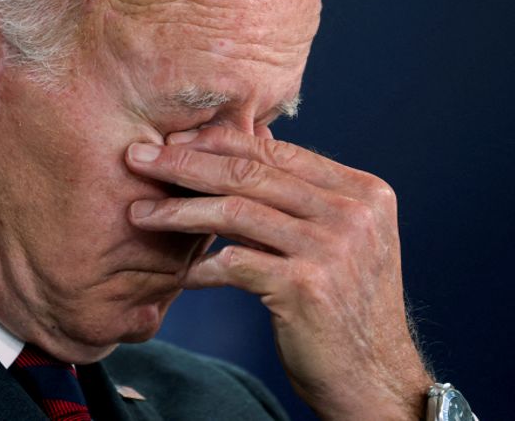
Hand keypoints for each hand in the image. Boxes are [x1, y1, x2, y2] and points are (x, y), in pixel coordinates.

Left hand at [125, 125, 431, 420]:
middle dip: (185, 163)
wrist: (375, 378)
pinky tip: (182, 274)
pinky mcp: (306, 288)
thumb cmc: (345, 306)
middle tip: (138, 159)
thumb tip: (256, 135)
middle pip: (251, 173)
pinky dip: (201, 267)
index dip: (219, 141)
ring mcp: (331, 249)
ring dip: (178, 211)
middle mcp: (351, 213)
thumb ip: (301, 193)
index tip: (172, 141)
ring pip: (235, 211)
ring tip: (140, 213)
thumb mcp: (338, 239)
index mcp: (361, 192)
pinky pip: (234, 264)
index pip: (278, 151)